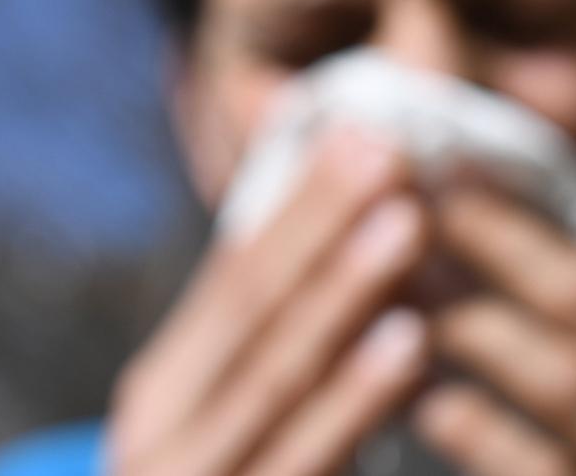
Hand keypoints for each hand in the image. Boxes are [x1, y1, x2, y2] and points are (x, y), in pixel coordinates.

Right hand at [110, 130, 428, 475]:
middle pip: (255, 314)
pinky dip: (358, 398)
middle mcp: (166, 439)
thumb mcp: (240, 411)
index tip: (363, 132)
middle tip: (390, 153)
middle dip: (323, 226)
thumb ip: (286, 328)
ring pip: (277, 378)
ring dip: (346, 292)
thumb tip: (362, 210)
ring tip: (408, 221)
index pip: (235, 280)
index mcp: (166, 392)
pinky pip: (309, 455)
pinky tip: (409, 344)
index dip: (301, 206)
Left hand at [413, 188, 575, 475]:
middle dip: (491, 246)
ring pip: (568, 382)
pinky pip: (552, 473)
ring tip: (398, 288)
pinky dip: (491, 439)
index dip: (523, 223)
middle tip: (406, 199)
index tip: (452, 175)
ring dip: (475, 327)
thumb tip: (510, 276)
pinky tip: (437, 407)